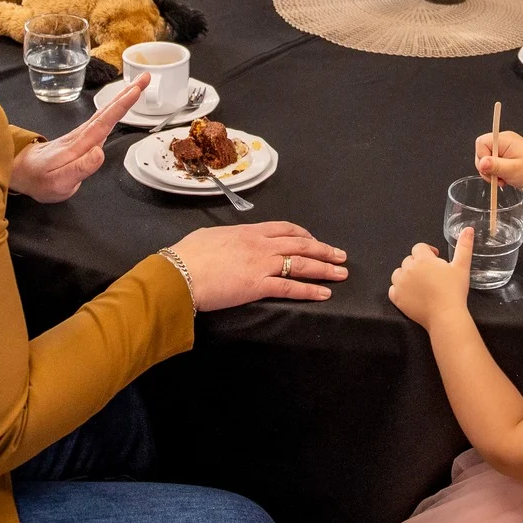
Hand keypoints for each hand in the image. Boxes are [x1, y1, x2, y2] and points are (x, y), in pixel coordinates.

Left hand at [9, 77, 144, 201]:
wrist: (22, 173)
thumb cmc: (40, 180)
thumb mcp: (59, 182)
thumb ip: (80, 168)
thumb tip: (99, 152)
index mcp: (79, 145)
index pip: (104, 122)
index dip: (121, 106)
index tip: (136, 90)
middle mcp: (81, 135)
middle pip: (107, 111)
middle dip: (127, 93)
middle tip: (145, 77)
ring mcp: (81, 135)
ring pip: (105, 113)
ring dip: (122, 97)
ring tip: (138, 85)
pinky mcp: (81, 137)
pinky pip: (101, 119)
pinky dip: (113, 108)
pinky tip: (120, 104)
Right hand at [168, 220, 348, 308]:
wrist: (180, 272)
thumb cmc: (188, 254)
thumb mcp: (209, 237)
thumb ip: (225, 238)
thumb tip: (225, 242)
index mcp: (249, 231)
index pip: (284, 228)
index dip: (303, 234)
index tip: (314, 240)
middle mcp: (261, 244)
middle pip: (300, 244)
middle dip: (323, 250)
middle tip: (341, 255)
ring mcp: (262, 264)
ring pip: (302, 264)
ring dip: (324, 269)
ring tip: (341, 273)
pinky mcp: (259, 286)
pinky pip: (291, 287)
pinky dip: (310, 290)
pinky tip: (324, 294)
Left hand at [388, 231, 473, 328]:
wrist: (445, 315)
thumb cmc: (454, 290)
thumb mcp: (462, 267)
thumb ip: (464, 246)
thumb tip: (468, 229)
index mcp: (423, 259)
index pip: (419, 248)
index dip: (428, 252)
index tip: (436, 259)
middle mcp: (408, 269)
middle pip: (409, 260)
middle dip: (418, 264)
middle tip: (431, 275)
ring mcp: (400, 284)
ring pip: (398, 273)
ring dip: (406, 275)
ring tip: (419, 284)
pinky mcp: (397, 298)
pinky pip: (393, 290)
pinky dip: (399, 290)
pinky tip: (411, 294)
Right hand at [474, 129, 522, 208]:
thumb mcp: (512, 170)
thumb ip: (495, 166)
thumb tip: (481, 162)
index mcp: (505, 139)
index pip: (481, 142)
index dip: (483, 157)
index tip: (492, 168)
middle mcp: (504, 141)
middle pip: (481, 152)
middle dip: (487, 168)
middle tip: (499, 176)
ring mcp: (504, 149)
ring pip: (485, 160)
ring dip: (492, 173)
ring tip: (504, 178)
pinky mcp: (505, 157)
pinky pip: (492, 164)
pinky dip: (496, 173)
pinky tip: (505, 178)